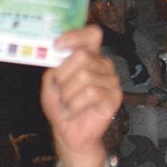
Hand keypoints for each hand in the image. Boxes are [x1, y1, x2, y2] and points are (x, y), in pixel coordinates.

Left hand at [40, 26, 123, 166]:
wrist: (69, 131)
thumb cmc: (61, 105)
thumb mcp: (51, 82)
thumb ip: (55, 65)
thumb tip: (57, 49)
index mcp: (89, 56)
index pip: (91, 34)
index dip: (75, 35)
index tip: (57, 45)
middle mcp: (103, 64)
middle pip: (82, 56)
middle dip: (63, 76)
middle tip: (60, 91)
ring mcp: (111, 80)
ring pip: (84, 76)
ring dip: (67, 94)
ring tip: (67, 105)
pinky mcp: (115, 96)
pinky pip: (91, 93)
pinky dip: (75, 105)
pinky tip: (74, 111)